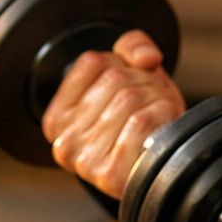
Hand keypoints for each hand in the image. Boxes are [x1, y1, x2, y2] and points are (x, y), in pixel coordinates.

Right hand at [41, 30, 185, 197]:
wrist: (161, 172)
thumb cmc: (142, 123)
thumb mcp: (133, 75)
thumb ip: (132, 46)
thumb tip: (145, 58)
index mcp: (57, 117)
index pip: (93, 61)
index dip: (124, 64)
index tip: (134, 85)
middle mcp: (63, 141)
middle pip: (115, 79)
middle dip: (147, 82)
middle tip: (155, 100)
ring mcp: (84, 160)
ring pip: (130, 97)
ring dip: (159, 98)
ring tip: (160, 113)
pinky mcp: (109, 174)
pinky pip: (141, 122)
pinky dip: (163, 115)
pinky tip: (163, 126)